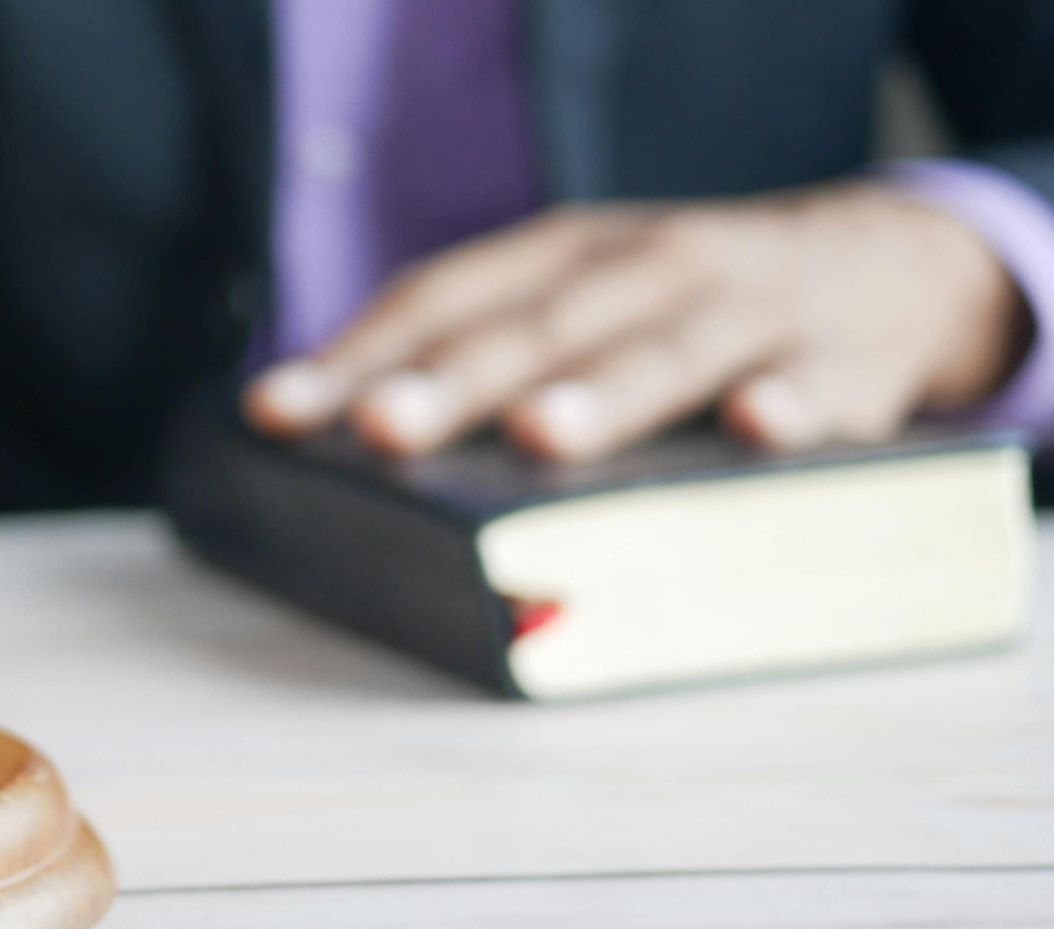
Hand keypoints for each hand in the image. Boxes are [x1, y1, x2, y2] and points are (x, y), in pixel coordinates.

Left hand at [244, 182, 1025, 460]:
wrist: (884, 267)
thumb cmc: (689, 311)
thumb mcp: (586, 309)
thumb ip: (493, 360)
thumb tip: (355, 439)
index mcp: (564, 257)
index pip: (444, 298)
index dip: (360, 352)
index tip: (276, 411)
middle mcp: (644, 265)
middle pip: (537, 327)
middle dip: (454, 380)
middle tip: (379, 428)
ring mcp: (744, 309)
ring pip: (664, 352)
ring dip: (602, 394)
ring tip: (538, 435)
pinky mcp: (839, 361)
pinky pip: (816, 386)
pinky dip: (789, 404)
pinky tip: (756, 427)